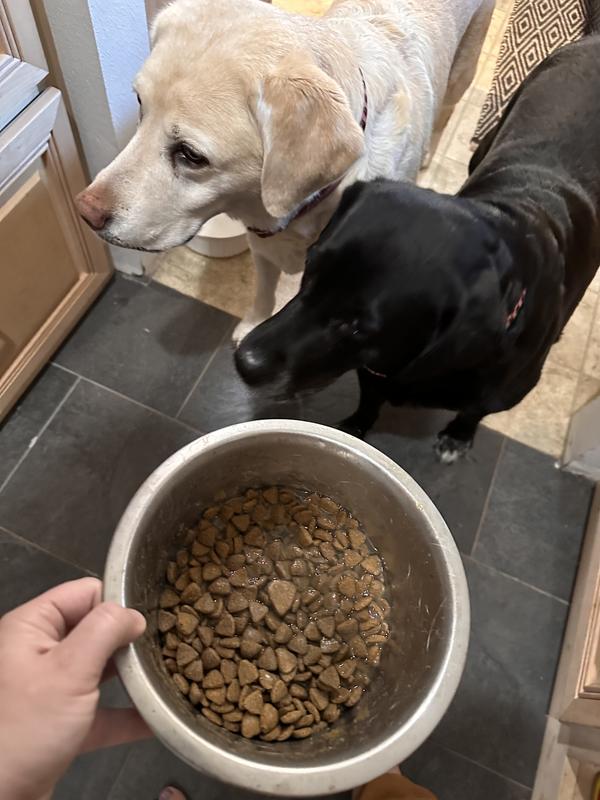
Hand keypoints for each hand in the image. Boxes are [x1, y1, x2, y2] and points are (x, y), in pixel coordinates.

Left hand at [0, 577, 150, 799]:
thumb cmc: (26, 727)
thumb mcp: (69, 670)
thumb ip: (105, 630)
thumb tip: (135, 614)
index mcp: (32, 627)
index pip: (84, 593)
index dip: (117, 602)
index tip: (151, 617)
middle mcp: (38, 652)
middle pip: (95, 631)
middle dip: (130, 640)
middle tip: (168, 646)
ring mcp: (49, 690)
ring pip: (99, 671)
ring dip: (132, 677)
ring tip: (170, 674)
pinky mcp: (58, 726)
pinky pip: (99, 712)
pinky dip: (125, 715)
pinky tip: (158, 719)